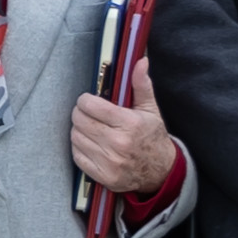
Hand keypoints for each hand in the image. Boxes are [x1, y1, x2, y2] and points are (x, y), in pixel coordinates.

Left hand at [66, 72, 177, 201]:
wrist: (161, 172)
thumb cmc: (152, 137)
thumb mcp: (150, 110)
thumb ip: (141, 84)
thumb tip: (140, 61)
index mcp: (129, 123)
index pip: (90, 105)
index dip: (85, 100)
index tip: (89, 100)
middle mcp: (118, 144)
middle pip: (79, 120)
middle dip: (80, 113)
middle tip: (87, 113)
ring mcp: (109, 162)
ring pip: (76, 137)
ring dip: (79, 130)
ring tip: (90, 128)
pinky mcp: (103, 176)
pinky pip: (77, 156)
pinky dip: (79, 147)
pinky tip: (89, 143)